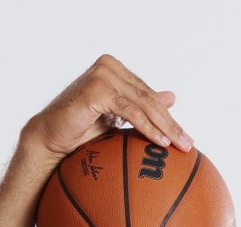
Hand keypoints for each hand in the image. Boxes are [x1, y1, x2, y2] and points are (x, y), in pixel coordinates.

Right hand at [19, 54, 192, 162]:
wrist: (52, 137)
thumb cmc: (81, 129)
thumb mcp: (117, 117)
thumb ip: (142, 106)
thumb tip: (173, 97)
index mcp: (114, 69)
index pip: (148, 94)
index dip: (168, 116)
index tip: (186, 138)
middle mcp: (109, 67)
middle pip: (149, 98)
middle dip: (171, 123)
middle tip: (188, 144)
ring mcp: (102, 75)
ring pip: (143, 104)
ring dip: (165, 127)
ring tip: (179, 146)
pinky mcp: (97, 89)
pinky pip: (131, 111)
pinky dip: (148, 128)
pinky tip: (161, 142)